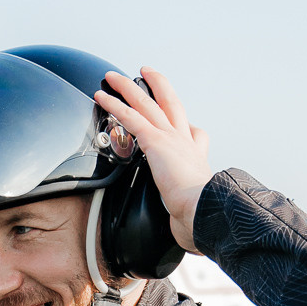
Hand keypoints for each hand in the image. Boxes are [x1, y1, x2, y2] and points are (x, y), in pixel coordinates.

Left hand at [95, 67, 212, 253]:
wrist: (204, 212)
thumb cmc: (201, 218)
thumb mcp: (196, 211)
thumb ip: (188, 214)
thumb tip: (186, 233)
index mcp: (197, 159)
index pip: (195, 135)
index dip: (188, 126)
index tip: (184, 123)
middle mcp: (186, 143)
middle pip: (172, 105)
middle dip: (159, 86)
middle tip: (148, 72)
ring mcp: (171, 139)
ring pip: (147, 103)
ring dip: (128, 87)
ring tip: (112, 76)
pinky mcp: (156, 142)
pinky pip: (131, 117)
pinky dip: (115, 105)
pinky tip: (102, 96)